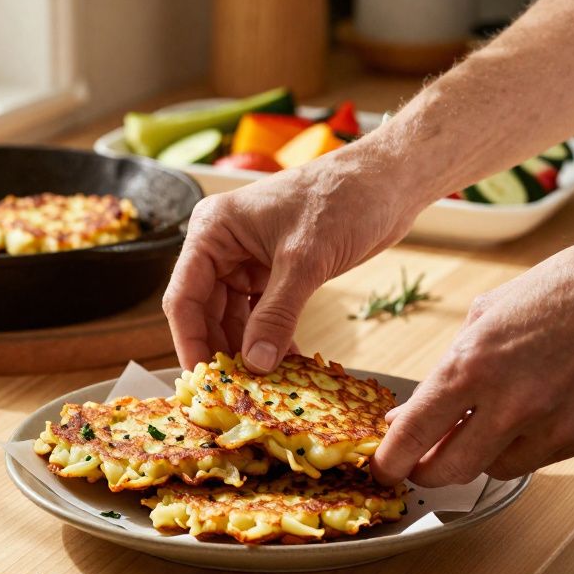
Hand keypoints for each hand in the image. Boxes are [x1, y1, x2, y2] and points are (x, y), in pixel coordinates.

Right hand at [163, 150, 420, 371]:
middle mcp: (222, 246)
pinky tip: (285, 367)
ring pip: (234, 319)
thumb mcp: (305, 261)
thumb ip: (276, 315)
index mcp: (213, 231)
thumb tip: (256, 365)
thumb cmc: (343, 199)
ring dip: (248, 351)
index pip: (184, 297)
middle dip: (223, 352)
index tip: (205, 382)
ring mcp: (248, 260)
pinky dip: (271, 340)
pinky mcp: (275, 272)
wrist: (389, 180)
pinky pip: (262, 315)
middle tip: (236, 393)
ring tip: (263, 387)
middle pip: (206, 313)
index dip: (190, 342)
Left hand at [370, 225, 573, 485]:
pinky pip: (537, 460)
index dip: (390, 460)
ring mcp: (550, 426)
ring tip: (483, 427)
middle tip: (422, 464)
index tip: (383, 466)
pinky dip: (523, 448)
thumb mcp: (487, 313)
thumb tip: (412, 411)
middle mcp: (509, 402)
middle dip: (427, 473)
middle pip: (448, 470)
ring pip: (493, 470)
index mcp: (473, 363)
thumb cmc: (567, 289)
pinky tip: (531, 416)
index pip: (414, 432)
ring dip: (478, 457)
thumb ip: (447, 367)